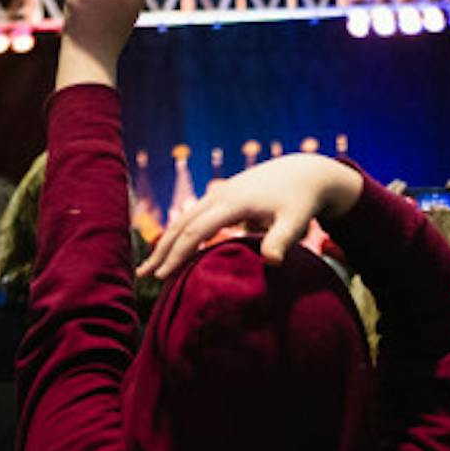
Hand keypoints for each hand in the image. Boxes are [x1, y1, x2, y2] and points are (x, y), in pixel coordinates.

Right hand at [138, 153, 362, 278]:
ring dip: (166, 243)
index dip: (178, 254)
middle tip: (143, 276)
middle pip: (181, 224)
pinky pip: (194, 217)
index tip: (163, 277)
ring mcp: (219, 194)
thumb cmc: (302, 201)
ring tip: (150, 267)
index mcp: (233, 202)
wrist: (306, 173)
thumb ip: (282, 240)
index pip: (196, 231)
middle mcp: (219, 196)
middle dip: (162, 250)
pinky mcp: (222, 197)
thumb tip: (271, 262)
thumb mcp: (297, 221)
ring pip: (184, 219)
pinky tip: (173, 251)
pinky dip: (179, 234)